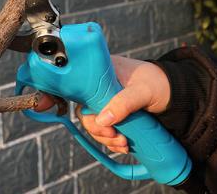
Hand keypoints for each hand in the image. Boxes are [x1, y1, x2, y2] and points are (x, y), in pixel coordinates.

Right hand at [35, 55, 170, 153]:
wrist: (176, 96)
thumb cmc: (158, 83)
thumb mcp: (143, 91)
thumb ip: (124, 103)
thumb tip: (103, 119)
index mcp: (100, 71)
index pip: (71, 77)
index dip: (52, 90)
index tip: (40, 104)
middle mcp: (98, 86)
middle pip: (81, 109)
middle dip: (94, 127)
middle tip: (113, 135)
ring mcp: (105, 101)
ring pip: (92, 123)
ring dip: (105, 137)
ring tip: (124, 141)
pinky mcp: (113, 115)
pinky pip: (103, 131)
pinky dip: (112, 141)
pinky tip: (125, 144)